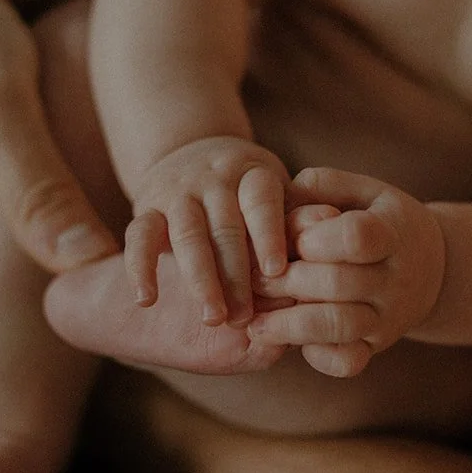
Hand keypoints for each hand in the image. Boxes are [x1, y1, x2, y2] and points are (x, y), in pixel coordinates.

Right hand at [125, 137, 289, 323]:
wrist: (188, 154)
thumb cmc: (250, 193)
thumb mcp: (276, 193)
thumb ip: (299, 215)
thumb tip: (332, 228)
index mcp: (252, 174)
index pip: (260, 200)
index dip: (268, 234)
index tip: (277, 272)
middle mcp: (213, 179)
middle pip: (224, 226)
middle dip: (235, 274)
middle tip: (246, 317)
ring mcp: (176, 192)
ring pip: (186, 235)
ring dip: (199, 279)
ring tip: (213, 318)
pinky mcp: (146, 209)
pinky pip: (139, 236)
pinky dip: (140, 268)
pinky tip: (146, 300)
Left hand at [247, 166, 445, 377]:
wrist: (430, 268)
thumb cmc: (379, 220)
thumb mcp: (362, 191)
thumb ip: (321, 186)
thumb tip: (281, 195)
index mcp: (391, 232)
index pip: (357, 237)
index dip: (318, 238)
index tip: (296, 240)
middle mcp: (395, 278)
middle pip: (338, 283)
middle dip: (287, 281)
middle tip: (252, 278)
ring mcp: (387, 317)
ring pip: (338, 326)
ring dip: (288, 326)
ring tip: (253, 322)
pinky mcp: (375, 346)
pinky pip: (348, 362)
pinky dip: (316, 357)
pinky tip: (290, 344)